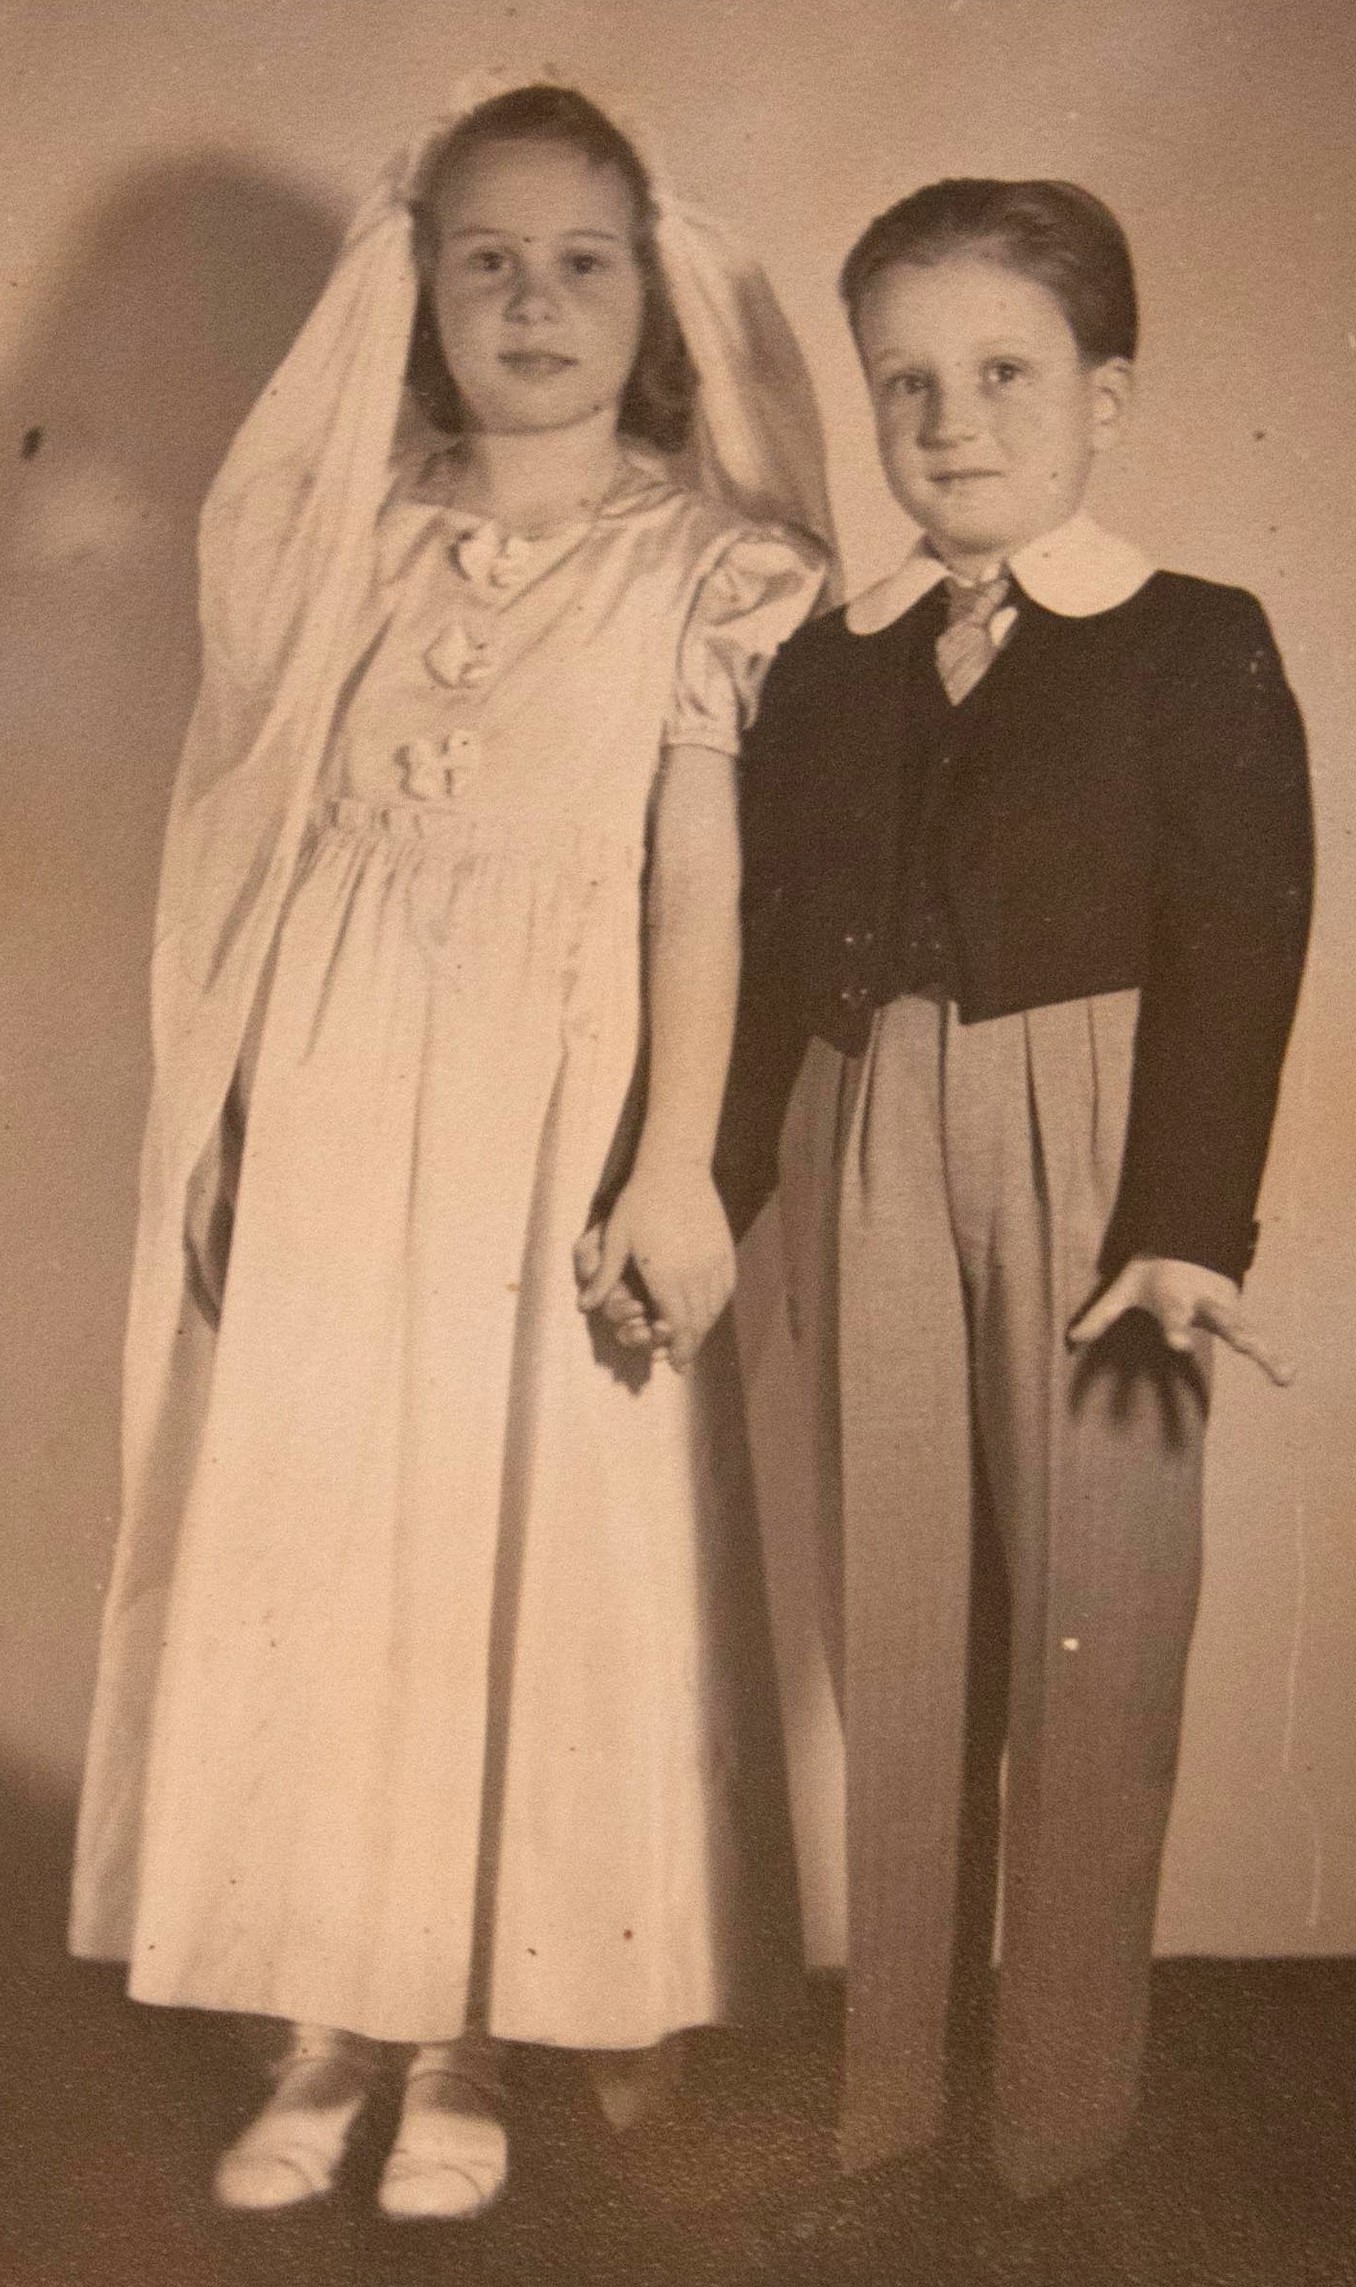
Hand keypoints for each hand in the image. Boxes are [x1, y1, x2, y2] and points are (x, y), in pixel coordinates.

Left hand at [575, 1168, 734, 1371]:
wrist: (676, 1169)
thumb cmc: (641, 1202)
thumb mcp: (616, 1239)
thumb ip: (605, 1276)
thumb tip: (584, 1306)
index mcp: (666, 1276)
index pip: (676, 1325)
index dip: (676, 1348)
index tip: (675, 1364)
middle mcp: (695, 1274)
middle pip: (698, 1322)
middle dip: (690, 1345)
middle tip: (684, 1360)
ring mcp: (714, 1262)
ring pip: (714, 1308)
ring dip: (704, 1328)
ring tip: (694, 1339)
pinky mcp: (725, 1251)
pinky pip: (726, 1289)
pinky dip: (717, 1307)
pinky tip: (709, 1310)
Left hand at [1067, 1256, 1292, 1386]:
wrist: (1189, 1240)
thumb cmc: (1153, 1270)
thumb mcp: (1124, 1288)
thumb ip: (1101, 1315)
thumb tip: (1071, 1341)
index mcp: (1173, 1297)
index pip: (1175, 1314)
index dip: (1178, 1328)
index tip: (1180, 1344)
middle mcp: (1203, 1303)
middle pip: (1218, 1318)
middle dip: (1232, 1332)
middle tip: (1242, 1347)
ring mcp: (1223, 1309)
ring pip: (1243, 1329)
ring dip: (1262, 1350)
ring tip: (1283, 1373)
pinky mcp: (1235, 1315)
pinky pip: (1255, 1338)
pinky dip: (1272, 1356)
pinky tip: (1288, 1377)